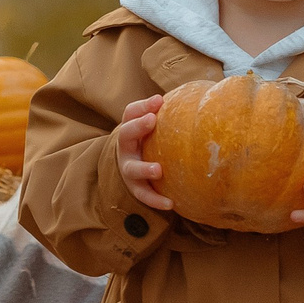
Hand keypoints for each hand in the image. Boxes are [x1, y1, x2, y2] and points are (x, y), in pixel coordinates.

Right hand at [114, 94, 170, 211]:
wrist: (133, 168)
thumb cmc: (149, 142)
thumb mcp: (151, 127)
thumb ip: (160, 114)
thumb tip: (177, 99)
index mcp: (130, 129)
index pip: (130, 113)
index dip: (142, 107)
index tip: (158, 102)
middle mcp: (125, 147)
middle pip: (126, 134)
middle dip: (137, 127)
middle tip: (151, 120)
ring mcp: (128, 168)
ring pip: (132, 169)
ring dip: (144, 168)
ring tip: (158, 170)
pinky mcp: (135, 187)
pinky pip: (144, 194)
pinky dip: (155, 199)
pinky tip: (170, 203)